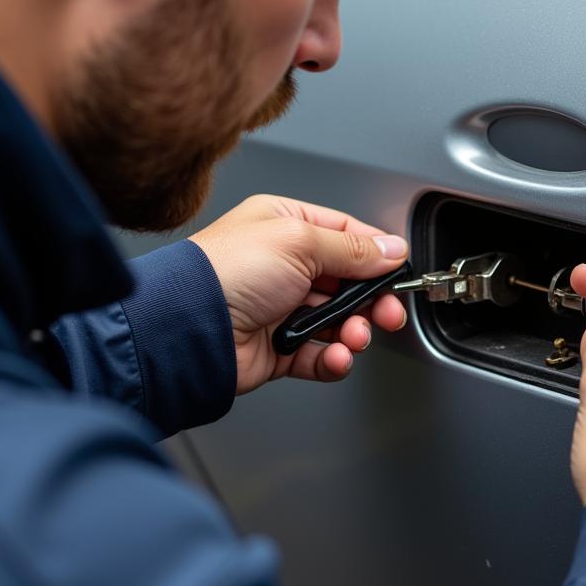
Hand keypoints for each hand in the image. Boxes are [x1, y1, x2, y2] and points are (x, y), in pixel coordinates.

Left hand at [189, 195, 408, 393]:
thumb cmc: (226, 272)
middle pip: (347, 283)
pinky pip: (319, 355)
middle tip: (386, 313)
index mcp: (284, 226)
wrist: (188, 328)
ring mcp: (280, 308)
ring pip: (337, 322)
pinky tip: (336, 356)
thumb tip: (391, 248)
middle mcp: (282, 265)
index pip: (345, 236)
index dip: (376, 255)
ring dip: (354, 331)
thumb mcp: (300, 242)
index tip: (397, 273)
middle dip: (371, 301)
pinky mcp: (278, 348)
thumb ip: (353, 248)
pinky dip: (334, 359)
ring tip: (353, 336)